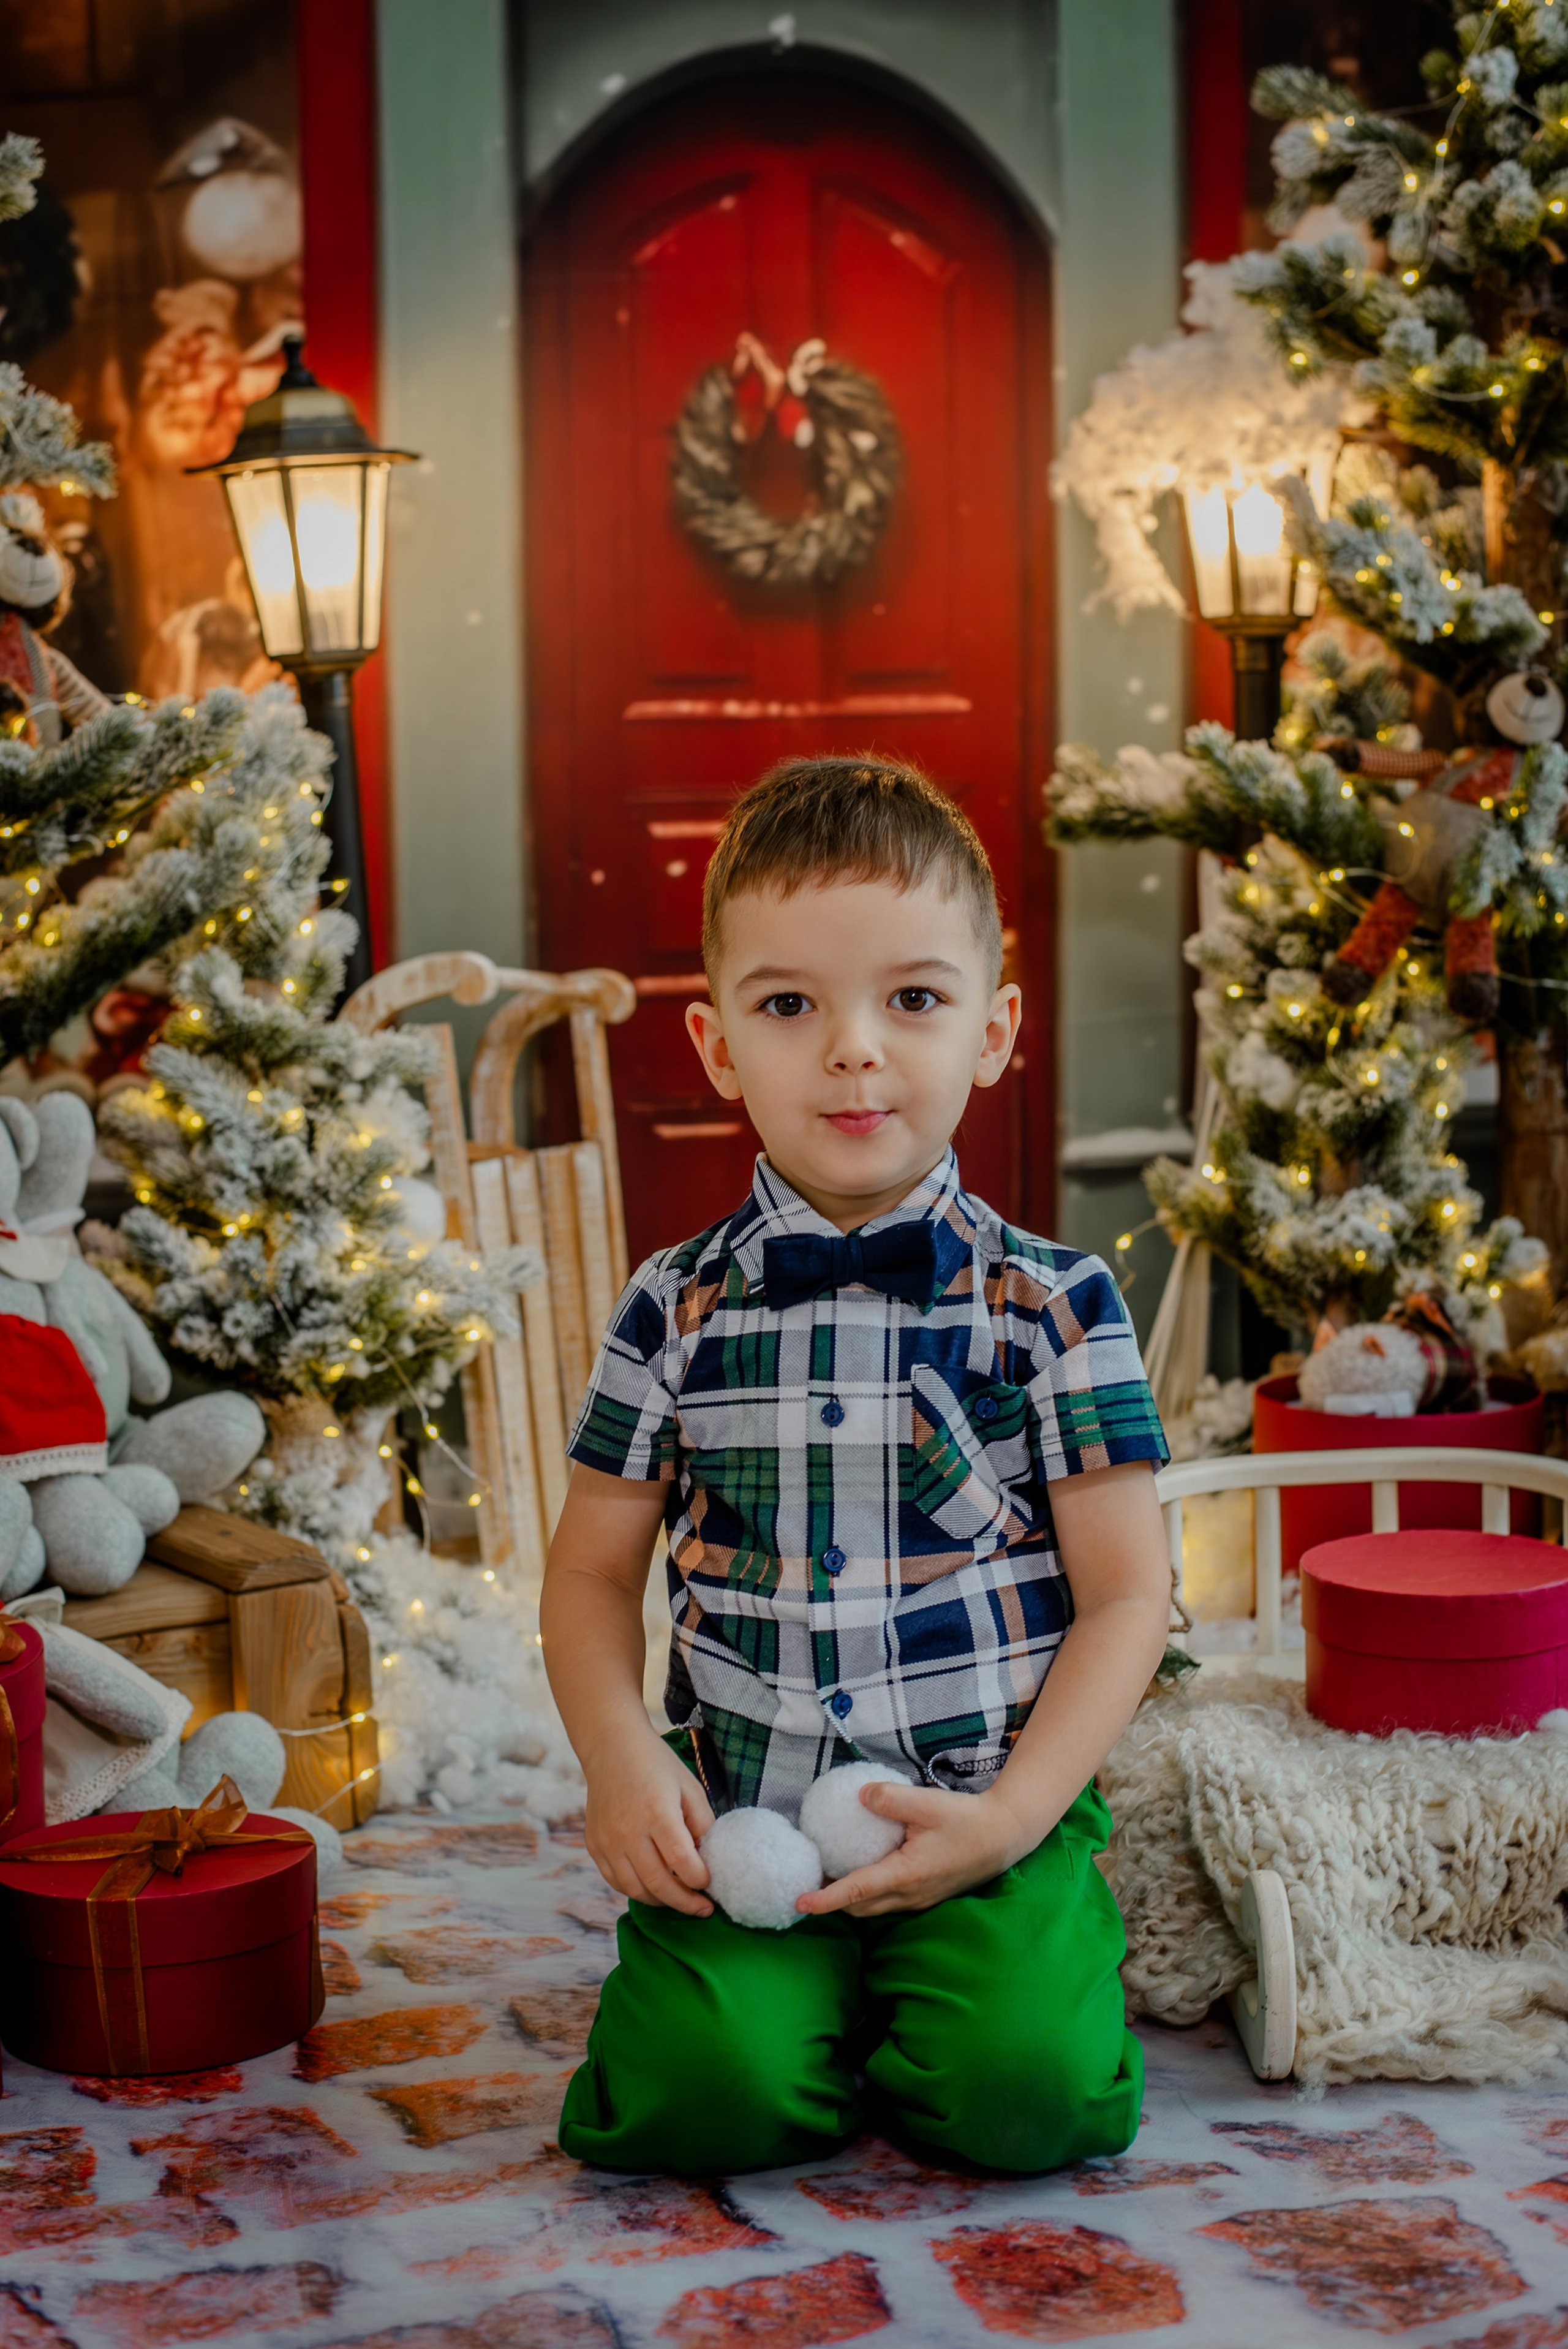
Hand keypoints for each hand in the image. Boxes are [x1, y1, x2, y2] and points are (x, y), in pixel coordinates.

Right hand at [583, 1734, 715, 1915]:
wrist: (612, 1749)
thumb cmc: (656, 1766)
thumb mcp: (690, 1788)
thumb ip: (702, 1825)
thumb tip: (707, 1861)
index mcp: (656, 1812)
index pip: (681, 1861)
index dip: (699, 1879)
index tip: (711, 1883)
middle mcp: (627, 1831)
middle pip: (658, 1884)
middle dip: (685, 1902)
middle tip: (703, 1909)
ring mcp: (607, 1841)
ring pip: (635, 1890)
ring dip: (661, 1900)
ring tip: (680, 1898)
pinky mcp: (594, 1846)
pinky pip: (616, 1881)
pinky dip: (637, 1890)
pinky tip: (654, 1886)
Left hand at [794, 1779, 1035, 1918]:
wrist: (1004, 1837)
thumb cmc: (968, 1820)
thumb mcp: (928, 1803)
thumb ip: (891, 1798)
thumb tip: (859, 1794)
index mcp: (907, 1875)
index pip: (857, 1892)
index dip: (826, 1899)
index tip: (800, 1902)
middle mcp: (910, 1894)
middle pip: (860, 1908)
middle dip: (831, 1903)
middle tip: (807, 1882)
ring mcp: (920, 1899)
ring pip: (875, 1908)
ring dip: (850, 1900)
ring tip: (828, 1878)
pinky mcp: (927, 1895)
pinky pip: (890, 1901)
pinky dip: (869, 1894)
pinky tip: (863, 1870)